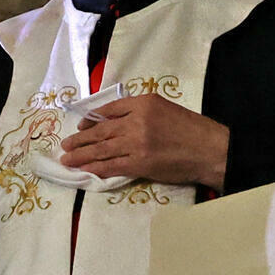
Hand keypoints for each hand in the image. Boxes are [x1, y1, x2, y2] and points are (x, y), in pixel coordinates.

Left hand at [61, 93, 230, 191]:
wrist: (210, 150)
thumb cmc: (192, 130)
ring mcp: (137, 143)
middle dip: (81, 139)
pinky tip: (86, 170)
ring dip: (82, 155)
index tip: (81, 127)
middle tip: (65, 144)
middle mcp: (137, 120)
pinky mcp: (140, 163)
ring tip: (68, 159)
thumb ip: (141, 112)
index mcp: (144, 103)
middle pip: (102, 130)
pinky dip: (98, 168)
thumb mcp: (166, 109)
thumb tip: (116, 122)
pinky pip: (113, 166)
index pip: (111, 109)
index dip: (92, 120)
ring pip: (103, 149)